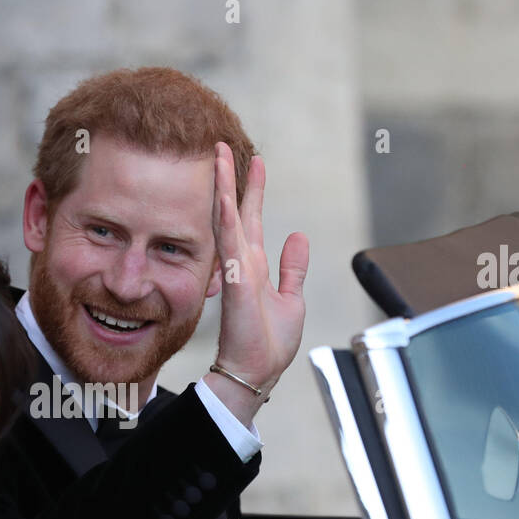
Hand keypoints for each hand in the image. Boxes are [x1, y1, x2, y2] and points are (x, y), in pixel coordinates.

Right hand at [208, 142, 309, 417]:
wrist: (255, 372)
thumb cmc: (270, 344)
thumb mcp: (292, 299)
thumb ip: (293, 268)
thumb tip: (298, 236)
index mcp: (255, 267)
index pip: (251, 220)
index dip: (253, 190)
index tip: (254, 162)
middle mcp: (242, 263)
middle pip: (235, 211)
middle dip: (232, 178)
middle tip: (225, 146)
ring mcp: (236, 270)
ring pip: (227, 219)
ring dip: (224, 187)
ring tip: (220, 156)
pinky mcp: (235, 282)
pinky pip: (229, 243)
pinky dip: (226, 217)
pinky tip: (224, 195)